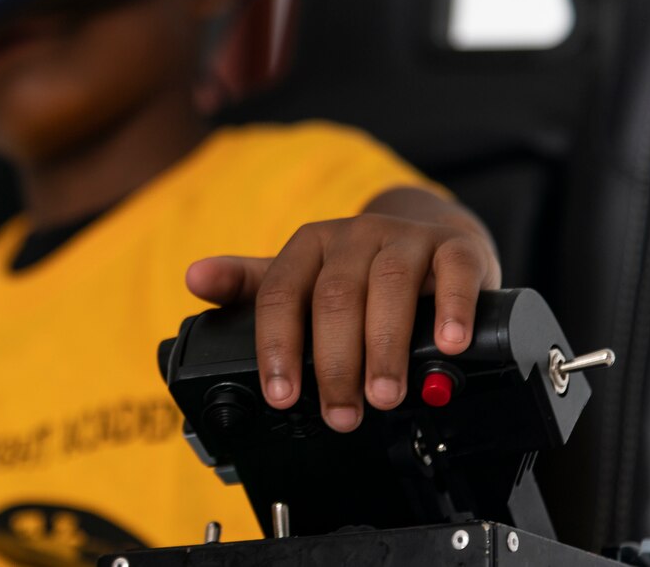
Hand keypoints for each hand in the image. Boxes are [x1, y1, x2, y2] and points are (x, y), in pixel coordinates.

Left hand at [185, 188, 500, 432]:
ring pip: (389, 286)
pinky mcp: (454, 249)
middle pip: (335, 298)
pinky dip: (451, 309)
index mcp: (309, 246)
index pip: (281, 294)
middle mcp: (354, 236)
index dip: (278, 348)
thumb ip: (249, 285)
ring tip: (383, 395)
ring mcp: (405, 239)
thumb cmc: (357, 268)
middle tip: (340, 414)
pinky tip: (448, 344)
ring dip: (385, 348)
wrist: (429, 235)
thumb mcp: (300, 274)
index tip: (282, 395)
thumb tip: (195, 279)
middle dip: (334, 363)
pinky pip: (453, 272)